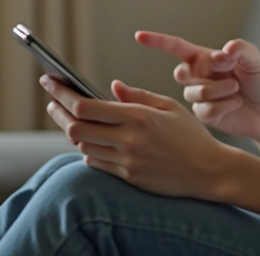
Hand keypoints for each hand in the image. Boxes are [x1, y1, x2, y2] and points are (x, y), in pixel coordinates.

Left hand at [41, 75, 232, 199]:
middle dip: (58, 113)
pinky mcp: (129, 178)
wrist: (210, 172)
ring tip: (69, 118)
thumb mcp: (169, 106)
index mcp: (138, 117)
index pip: (86, 106)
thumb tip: (111, 87)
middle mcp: (128, 141)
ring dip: (73, 132)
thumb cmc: (192, 135)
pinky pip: (97, 163)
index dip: (62, 94)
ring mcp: (127, 162)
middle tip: (52, 102)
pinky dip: (88, 150)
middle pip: (75, 129)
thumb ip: (137, 96)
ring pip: (83, 147)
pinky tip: (89, 141)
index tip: (49, 80)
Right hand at [135, 31, 259, 141]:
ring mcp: (199, 97)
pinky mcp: (204, 115)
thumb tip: (224, 50)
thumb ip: (241, 49)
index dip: (157, 42)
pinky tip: (236, 103)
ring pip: (195, 91)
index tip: (139, 36)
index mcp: (204, 58)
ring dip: (218, 88)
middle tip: (228, 71)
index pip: (176, 47)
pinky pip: (204, 109)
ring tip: (236, 88)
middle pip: (181, 72)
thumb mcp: (255, 60)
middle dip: (204, 71)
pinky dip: (223, 104)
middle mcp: (198, 76)